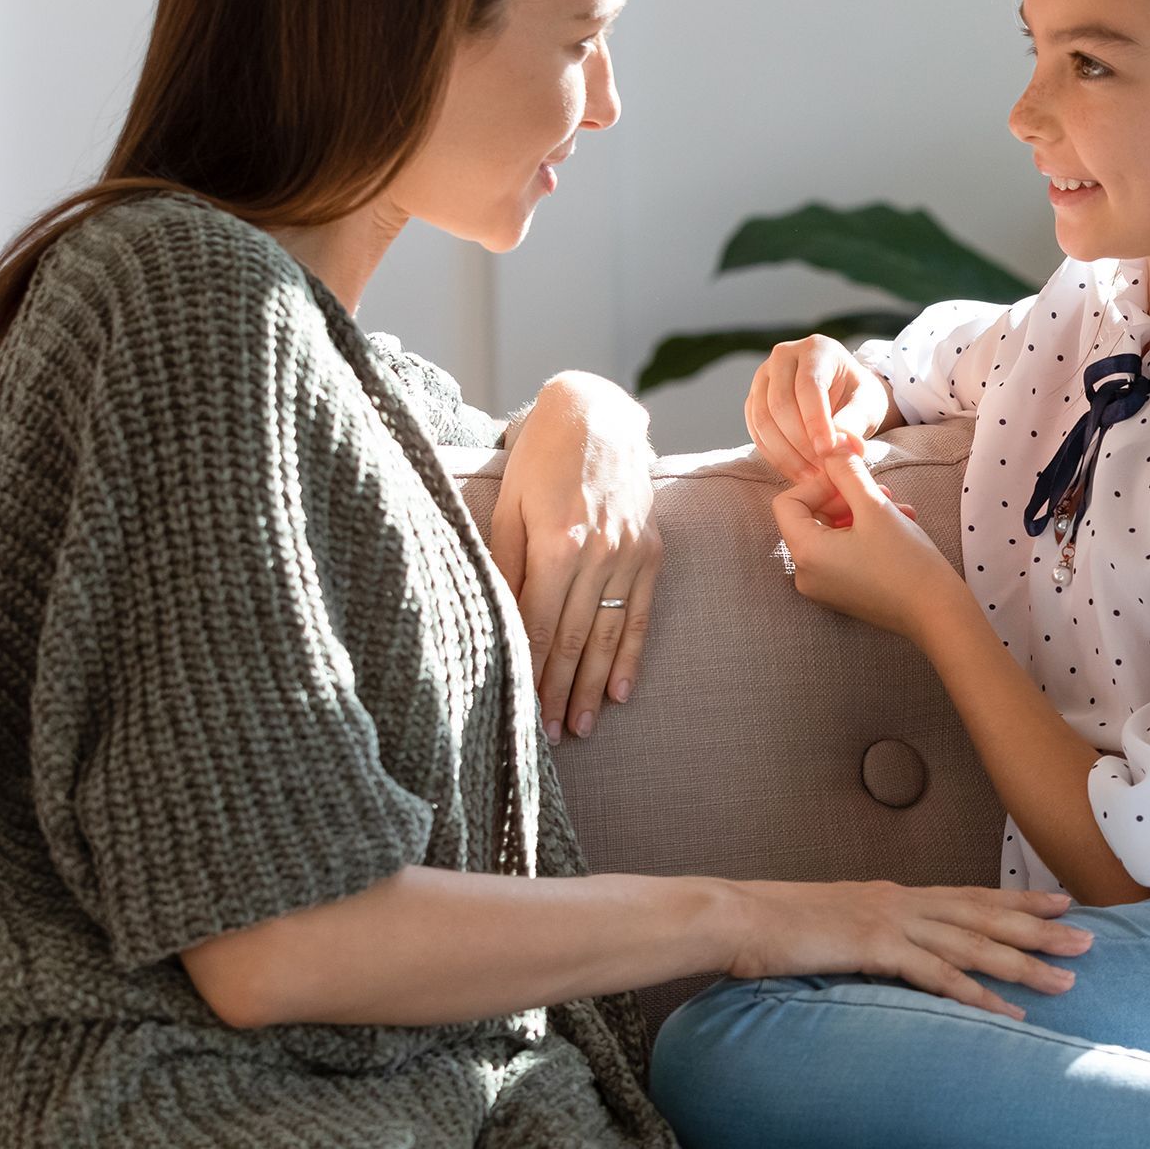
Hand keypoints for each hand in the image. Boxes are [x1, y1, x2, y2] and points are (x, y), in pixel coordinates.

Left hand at [490, 373, 660, 741]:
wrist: (598, 413)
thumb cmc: (540, 456)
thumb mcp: (510, 504)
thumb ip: (506, 563)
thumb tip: (498, 620)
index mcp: (557, 542)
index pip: (539, 624)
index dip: (528, 672)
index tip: (517, 711)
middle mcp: (600, 552)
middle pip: (574, 638)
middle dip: (558, 691)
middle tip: (547, 737)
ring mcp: (631, 552)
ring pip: (609, 633)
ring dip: (592, 685)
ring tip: (577, 726)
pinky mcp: (651, 549)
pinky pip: (641, 612)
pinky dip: (630, 655)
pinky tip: (619, 691)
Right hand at [725, 879, 1090, 1020]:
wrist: (740, 916)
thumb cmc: (779, 925)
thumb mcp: (837, 924)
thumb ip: (872, 933)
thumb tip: (892, 949)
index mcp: (894, 893)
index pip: (969, 895)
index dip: (1017, 900)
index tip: (1059, 903)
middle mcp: (902, 900)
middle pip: (984, 915)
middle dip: (1040, 928)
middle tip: (1088, 938)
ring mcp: (891, 920)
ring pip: (973, 943)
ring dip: (1023, 963)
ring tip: (1066, 978)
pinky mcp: (876, 946)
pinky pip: (937, 975)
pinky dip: (977, 995)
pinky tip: (1008, 1012)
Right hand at [746, 335, 896, 483]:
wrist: (844, 397)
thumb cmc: (858, 397)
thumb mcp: (868, 405)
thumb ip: (856, 421)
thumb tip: (842, 445)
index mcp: (816, 349)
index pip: (808, 385)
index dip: (815, 421)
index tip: (827, 452)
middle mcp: (783, 356)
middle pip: (780, 402)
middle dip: (800, 442)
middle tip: (821, 470)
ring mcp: (764, 378)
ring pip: (762, 419)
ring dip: (786, 454)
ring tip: (811, 476)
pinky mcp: (753, 400)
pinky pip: (755, 431)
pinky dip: (774, 455)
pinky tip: (796, 472)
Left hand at [770, 447, 963, 641]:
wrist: (938, 614)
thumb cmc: (906, 562)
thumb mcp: (875, 505)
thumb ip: (846, 471)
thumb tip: (830, 445)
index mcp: (805, 554)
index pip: (787, 503)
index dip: (818, 483)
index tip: (851, 479)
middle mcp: (806, 575)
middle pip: (810, 517)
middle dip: (844, 497)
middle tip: (879, 490)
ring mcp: (823, 587)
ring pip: (831, 533)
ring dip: (861, 512)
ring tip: (896, 507)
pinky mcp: (842, 593)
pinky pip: (842, 553)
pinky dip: (864, 534)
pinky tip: (899, 525)